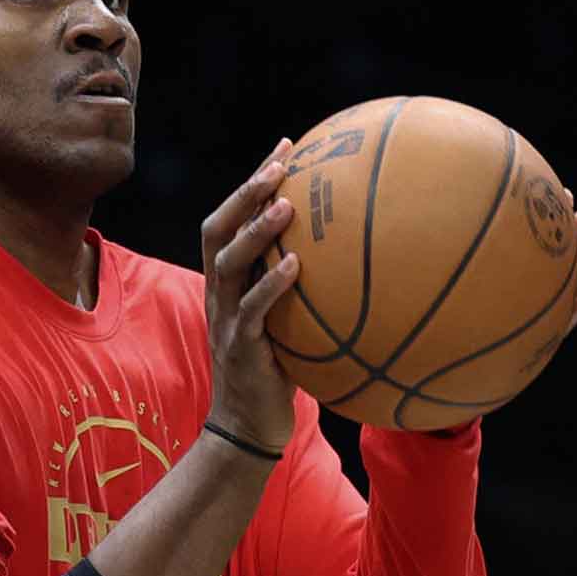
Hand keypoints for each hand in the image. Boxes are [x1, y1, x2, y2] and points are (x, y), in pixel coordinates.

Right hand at [201, 138, 300, 454]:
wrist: (247, 428)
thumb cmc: (275, 372)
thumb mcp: (284, 322)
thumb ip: (301, 289)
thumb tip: (358, 258)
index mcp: (226, 283)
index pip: (229, 220)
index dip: (251, 183)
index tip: (286, 147)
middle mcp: (219, 294)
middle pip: (219, 230)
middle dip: (246, 193)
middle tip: (280, 163)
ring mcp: (225, 320)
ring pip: (229, 264)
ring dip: (257, 231)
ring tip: (285, 205)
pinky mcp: (240, 348)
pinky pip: (253, 311)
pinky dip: (271, 285)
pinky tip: (296, 265)